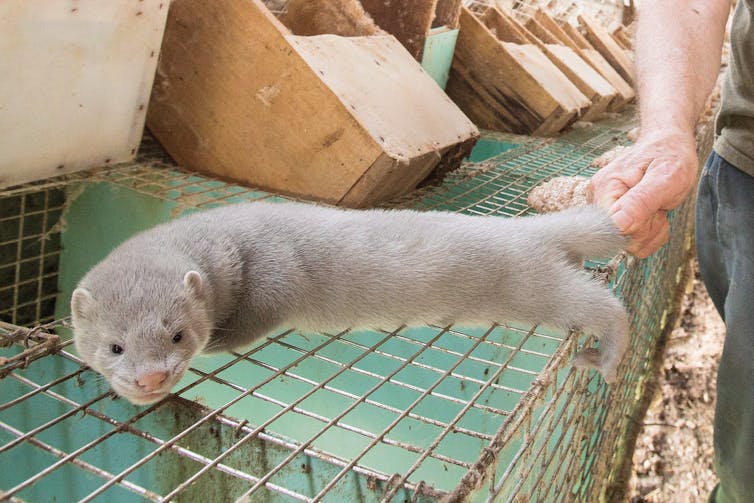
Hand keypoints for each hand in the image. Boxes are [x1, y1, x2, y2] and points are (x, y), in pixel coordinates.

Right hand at [588, 130, 697, 257]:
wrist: (668, 146)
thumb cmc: (669, 155)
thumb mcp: (665, 176)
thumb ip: (640, 201)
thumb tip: (616, 225)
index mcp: (605, 188)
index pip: (614, 229)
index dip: (639, 226)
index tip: (654, 208)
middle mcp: (597, 199)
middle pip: (621, 239)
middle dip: (647, 228)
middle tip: (658, 205)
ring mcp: (604, 209)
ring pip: (628, 243)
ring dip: (650, 230)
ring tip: (656, 206)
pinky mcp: (612, 217)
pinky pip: (632, 242)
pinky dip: (649, 232)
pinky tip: (652, 212)